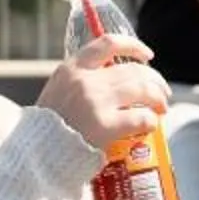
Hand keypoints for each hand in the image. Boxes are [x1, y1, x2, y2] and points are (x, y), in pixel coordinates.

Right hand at [38, 34, 169, 150]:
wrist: (35, 156)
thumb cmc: (48, 128)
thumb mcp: (59, 92)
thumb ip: (83, 81)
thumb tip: (119, 78)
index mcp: (72, 68)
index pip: (108, 43)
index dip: (133, 45)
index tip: (147, 55)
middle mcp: (84, 80)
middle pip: (134, 70)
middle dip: (155, 81)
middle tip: (163, 93)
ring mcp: (95, 102)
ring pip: (143, 90)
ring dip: (158, 99)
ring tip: (161, 109)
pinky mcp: (104, 126)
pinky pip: (141, 118)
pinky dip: (150, 121)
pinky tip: (150, 126)